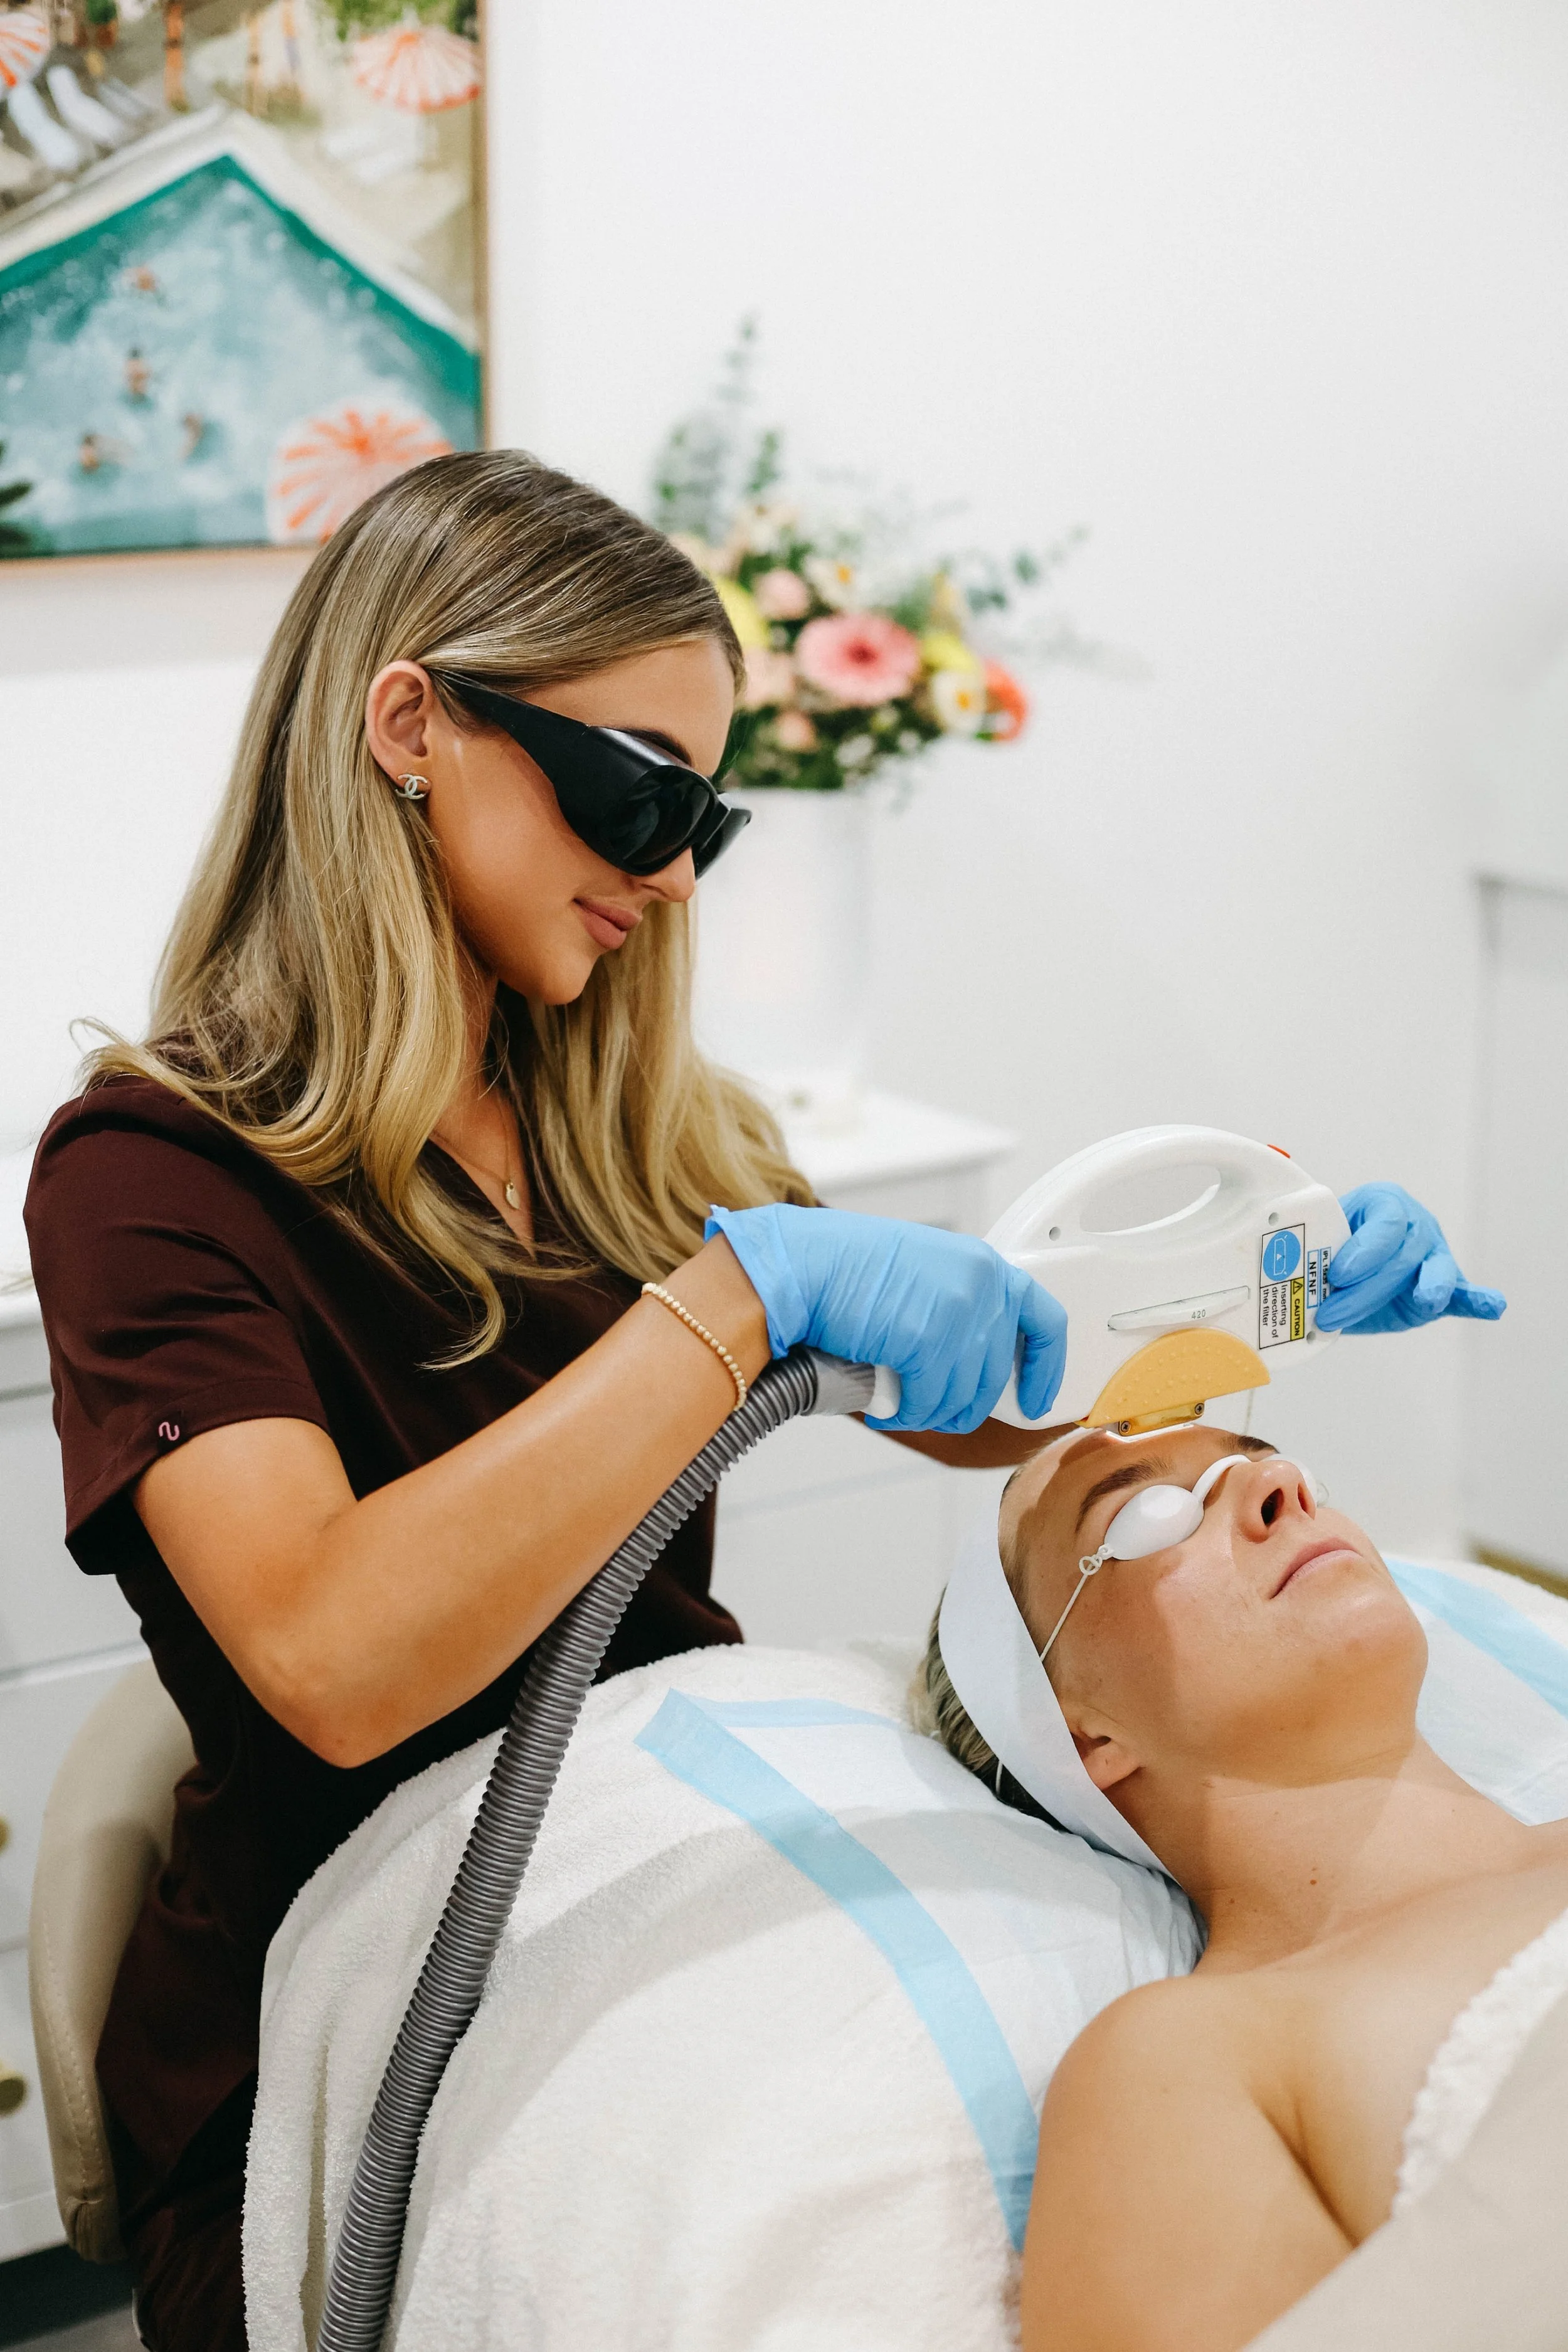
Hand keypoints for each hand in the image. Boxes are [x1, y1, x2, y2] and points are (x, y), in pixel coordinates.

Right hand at [704, 1203, 1067, 1434]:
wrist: (803, 1265)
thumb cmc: (846, 1269)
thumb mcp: (924, 1274)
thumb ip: (960, 1308)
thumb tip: (973, 1366)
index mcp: (983, 1264)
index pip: (1045, 1320)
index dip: (1046, 1367)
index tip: (1038, 1397)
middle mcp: (981, 1286)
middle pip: (996, 1374)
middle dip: (964, 1402)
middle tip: (931, 1407)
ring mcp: (959, 1315)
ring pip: (964, 1397)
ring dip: (930, 1410)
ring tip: (898, 1399)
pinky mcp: (928, 1343)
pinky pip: (930, 1404)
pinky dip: (906, 1412)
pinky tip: (884, 1402)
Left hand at [1315, 1183, 1505, 1334]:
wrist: (1344, 1271)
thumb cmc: (1333, 1248)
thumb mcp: (1319, 1238)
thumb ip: (1310, 1245)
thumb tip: (1280, 1261)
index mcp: (1383, 1203)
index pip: (1383, 1223)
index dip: (1363, 1250)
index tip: (1339, 1274)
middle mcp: (1414, 1225)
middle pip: (1402, 1255)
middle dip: (1366, 1289)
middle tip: (1332, 1314)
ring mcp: (1434, 1254)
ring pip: (1435, 1271)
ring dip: (1431, 1287)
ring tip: (1426, 1300)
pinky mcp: (1446, 1287)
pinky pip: (1463, 1293)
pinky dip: (1479, 1301)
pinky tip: (1493, 1306)